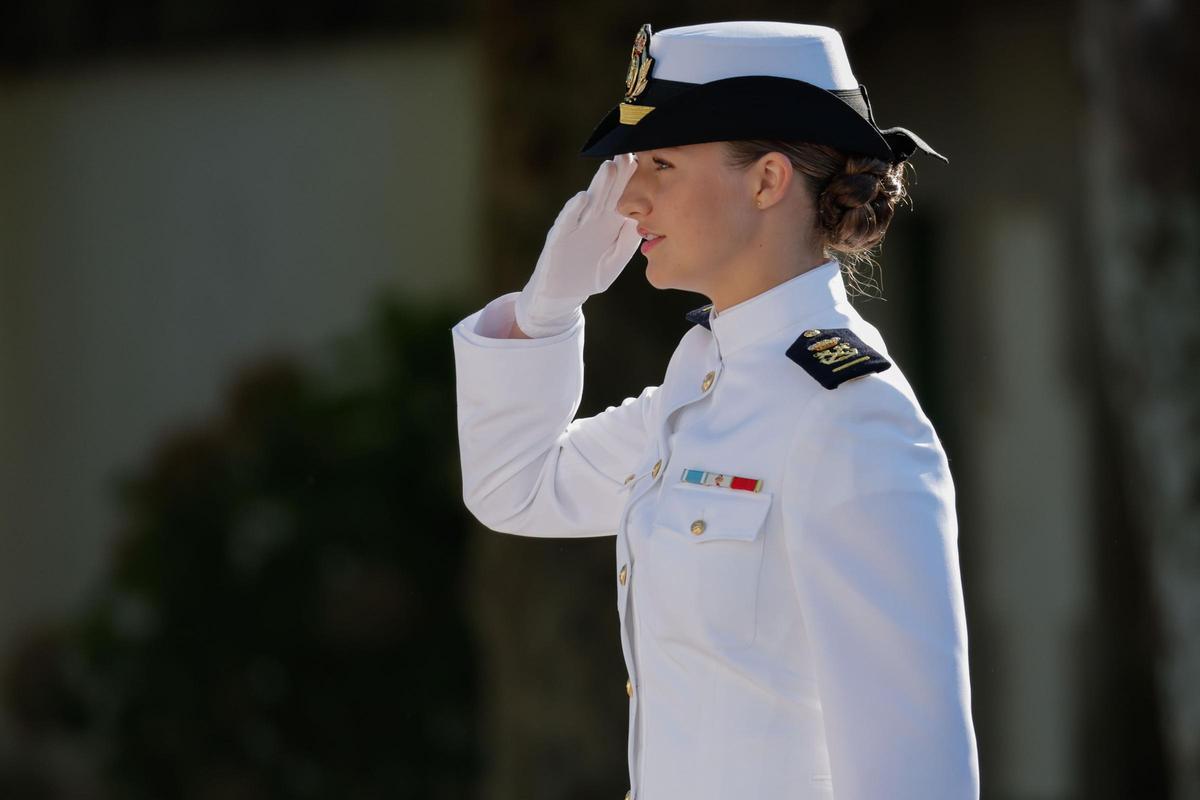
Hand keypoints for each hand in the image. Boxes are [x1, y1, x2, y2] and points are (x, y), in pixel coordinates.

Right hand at [514, 153, 641, 336]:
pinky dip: (574, 210)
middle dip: (619, 174)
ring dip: (599, 185)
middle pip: (608, 193)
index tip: (647, 162)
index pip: (623, 197)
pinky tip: (583, 198)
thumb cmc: (590, 275)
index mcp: (608, 224)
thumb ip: (626, 243)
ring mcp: (575, 226)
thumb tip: (643, 223)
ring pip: (589, 201)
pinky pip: (567, 221)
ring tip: (610, 167)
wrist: (563, 294)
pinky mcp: (559, 237)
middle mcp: (592, 220)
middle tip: (630, 153)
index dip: (633, 181)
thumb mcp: (614, 260)